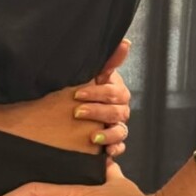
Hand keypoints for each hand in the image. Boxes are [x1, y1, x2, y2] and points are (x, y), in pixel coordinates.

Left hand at [71, 39, 130, 165]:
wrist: (69, 113)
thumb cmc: (84, 89)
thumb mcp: (92, 75)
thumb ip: (108, 61)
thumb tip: (125, 42)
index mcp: (116, 93)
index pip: (115, 93)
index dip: (98, 94)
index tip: (77, 94)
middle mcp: (120, 111)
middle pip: (118, 113)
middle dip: (98, 113)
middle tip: (78, 112)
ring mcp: (116, 128)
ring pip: (120, 132)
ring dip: (107, 134)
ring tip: (92, 137)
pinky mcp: (111, 144)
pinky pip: (118, 148)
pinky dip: (113, 150)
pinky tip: (106, 153)